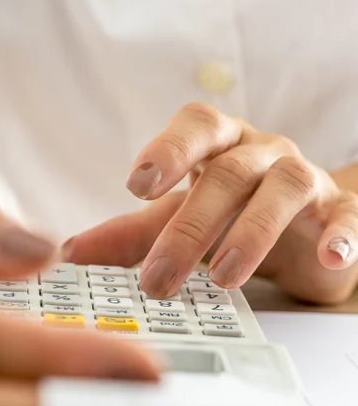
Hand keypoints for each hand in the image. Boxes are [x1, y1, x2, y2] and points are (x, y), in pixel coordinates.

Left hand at [63, 103, 357, 303]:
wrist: (299, 232)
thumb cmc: (234, 217)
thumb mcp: (183, 221)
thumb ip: (134, 233)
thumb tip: (74, 252)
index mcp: (221, 147)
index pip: (196, 125)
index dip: (168, 148)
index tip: (137, 184)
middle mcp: (262, 154)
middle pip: (226, 174)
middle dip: (189, 228)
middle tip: (158, 280)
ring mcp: (303, 180)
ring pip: (281, 190)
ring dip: (250, 234)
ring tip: (222, 278)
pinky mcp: (338, 212)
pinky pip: (346, 216)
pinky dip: (340, 234)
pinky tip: (329, 256)